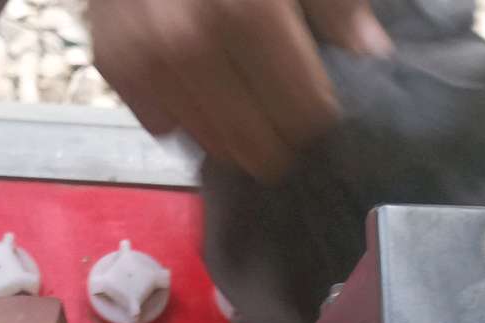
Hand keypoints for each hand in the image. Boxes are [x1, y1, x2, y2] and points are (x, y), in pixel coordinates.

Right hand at [88, 0, 393, 181]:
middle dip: (282, 137)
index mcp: (249, 13)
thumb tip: (369, 53)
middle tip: (287, 110)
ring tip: (247, 96)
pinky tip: (198, 77)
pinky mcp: (114, 63)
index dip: (322, 114)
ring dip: (237, 132)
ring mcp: (146, 60)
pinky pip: (163, 123)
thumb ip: (335, 0)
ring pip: (212, 144)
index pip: (306, 116)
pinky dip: (186, 111)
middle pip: (259, 146)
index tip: (322, 101)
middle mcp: (191, 46)